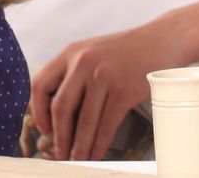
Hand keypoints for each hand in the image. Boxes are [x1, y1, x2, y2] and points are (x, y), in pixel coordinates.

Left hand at [31, 22, 183, 160]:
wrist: (160, 40)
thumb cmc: (125, 50)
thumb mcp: (91, 52)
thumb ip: (72, 73)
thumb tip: (57, 109)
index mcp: (70, 53)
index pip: (40, 84)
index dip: (38, 111)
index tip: (43, 128)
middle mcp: (83, 62)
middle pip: (61, 107)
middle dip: (59, 136)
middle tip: (60, 153)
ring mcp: (103, 76)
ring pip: (84, 121)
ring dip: (80, 146)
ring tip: (78, 159)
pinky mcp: (123, 91)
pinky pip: (106, 125)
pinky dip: (100, 144)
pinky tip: (97, 153)